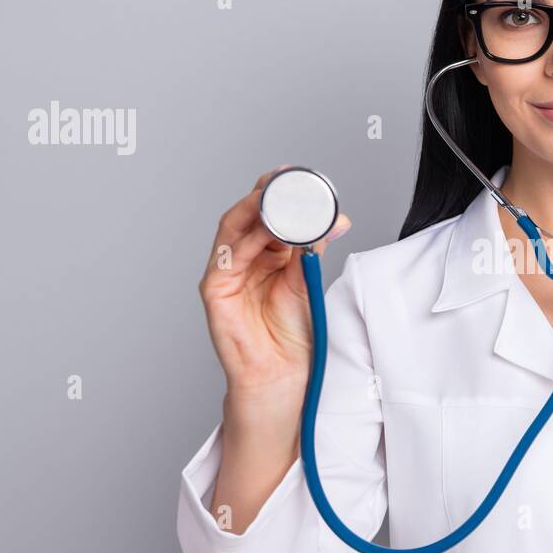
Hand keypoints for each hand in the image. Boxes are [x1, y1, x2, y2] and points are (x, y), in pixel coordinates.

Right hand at [198, 165, 351, 400]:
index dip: (281, 193)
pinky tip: (266, 228)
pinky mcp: (215, 290)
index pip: (270, 215)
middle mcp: (244, 260)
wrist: (281, 377)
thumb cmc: (291, 336)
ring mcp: (227, 273)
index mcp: (266, 256)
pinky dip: (246, 238)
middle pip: (249, 215)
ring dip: (257, 210)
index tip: (299, 176)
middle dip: (266, 193)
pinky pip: (228, 255)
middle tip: (286, 177)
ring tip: (279, 197)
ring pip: (235, 228)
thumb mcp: (307, 282)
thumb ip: (314, 249)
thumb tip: (338, 219)